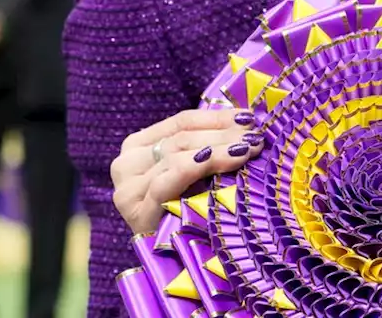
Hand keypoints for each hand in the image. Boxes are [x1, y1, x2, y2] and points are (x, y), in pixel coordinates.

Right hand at [111, 108, 262, 233]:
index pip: (181, 122)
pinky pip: (169, 180)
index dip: (217, 117)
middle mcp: (126, 164)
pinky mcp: (136, 211)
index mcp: (138, 148)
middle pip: (182, 138)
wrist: (172, 264)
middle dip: (223, 134)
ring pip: (177, 154)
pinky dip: (198, 166)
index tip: (249, 118)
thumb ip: (208, 147)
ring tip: (249, 149)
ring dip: (219, 149)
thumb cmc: (187, 215)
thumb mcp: (195, 174)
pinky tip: (226, 161)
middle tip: (256, 135)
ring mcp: (128, 189)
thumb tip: (246, 123)